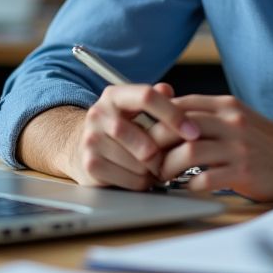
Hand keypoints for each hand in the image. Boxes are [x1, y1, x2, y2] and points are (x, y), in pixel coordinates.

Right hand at [67, 83, 199, 190]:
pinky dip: (141, 182)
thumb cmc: (118, 127)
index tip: (194, 132)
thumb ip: (155, 99)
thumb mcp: (133, 107)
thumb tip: (168, 90)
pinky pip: (129, 180)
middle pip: (145, 141)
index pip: (147, 97)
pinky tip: (138, 175)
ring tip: (152, 166)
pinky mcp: (90, 165)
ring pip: (140, 164)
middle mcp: (99, 114)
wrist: (79, 146)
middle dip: (163, 155)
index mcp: (114, 95)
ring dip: (153, 170)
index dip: (174, 114)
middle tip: (170, 158)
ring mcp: (92, 140)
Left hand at [156, 95, 272, 200]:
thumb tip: (171, 119)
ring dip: (167, 167)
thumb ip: (210, 116)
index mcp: (225, 106)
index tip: (146, 134)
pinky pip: (205, 179)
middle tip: (147, 158)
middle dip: (155, 144)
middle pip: (176, 125)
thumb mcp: (238, 117)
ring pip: (187, 152)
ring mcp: (237, 147)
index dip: (157, 119)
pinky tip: (188, 188)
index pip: (179, 104)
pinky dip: (189, 186)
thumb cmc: (266, 141)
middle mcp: (230, 122)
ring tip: (162, 176)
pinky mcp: (244, 173)